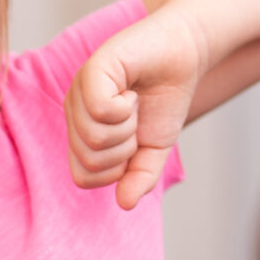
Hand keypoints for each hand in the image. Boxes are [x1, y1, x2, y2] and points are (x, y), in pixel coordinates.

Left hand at [68, 9, 208, 209]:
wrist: (185, 54)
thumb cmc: (165, 98)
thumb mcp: (155, 148)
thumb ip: (140, 177)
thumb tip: (124, 204)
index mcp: (82, 130)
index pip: (83, 177)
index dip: (116, 171)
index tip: (134, 143)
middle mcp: (74, 110)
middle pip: (88, 160)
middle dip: (124, 150)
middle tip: (136, 120)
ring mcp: (80, 89)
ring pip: (94, 137)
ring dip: (127, 127)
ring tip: (133, 102)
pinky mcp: (92, 69)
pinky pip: (99, 110)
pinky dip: (124, 108)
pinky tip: (131, 91)